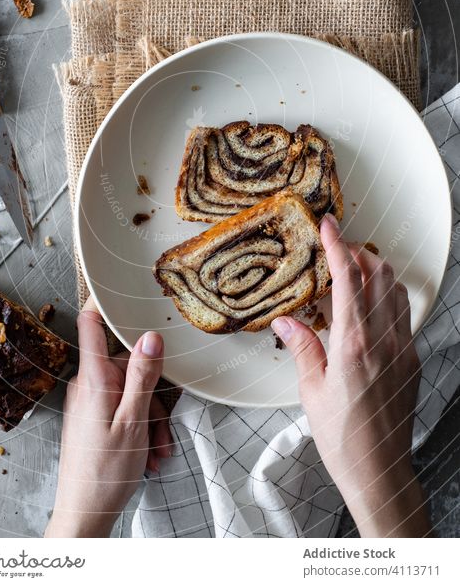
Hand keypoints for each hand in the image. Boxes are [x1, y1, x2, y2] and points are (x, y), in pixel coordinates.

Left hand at [45, 297, 172, 537]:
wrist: (83, 515)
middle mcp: (87, 385)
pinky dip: (140, 427)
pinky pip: (122, 409)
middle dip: (153, 394)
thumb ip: (141, 376)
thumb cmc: (104, 473)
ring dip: (150, 418)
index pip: (91, 324)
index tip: (121, 285)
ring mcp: (89, 402)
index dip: (104, 301)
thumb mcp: (133, 422)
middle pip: (126, 366)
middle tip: (164, 426)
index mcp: (93, 379)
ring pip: (130, 392)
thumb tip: (151, 338)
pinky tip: (148, 453)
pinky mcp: (93, 418)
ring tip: (156, 450)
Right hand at [272, 214, 430, 537]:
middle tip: (336, 247)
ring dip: (375, 272)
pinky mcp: (411, 360)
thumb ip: (302, 348)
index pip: (348, 280)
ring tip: (352, 271)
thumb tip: (285, 322)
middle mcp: (383, 341)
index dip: (337, 246)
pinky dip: (386, 296)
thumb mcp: (311, 391)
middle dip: (358, 252)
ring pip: (396, 290)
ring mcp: (402, 349)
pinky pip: (403, 314)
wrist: (379, 471)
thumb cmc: (343, 439)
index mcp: (353, 345)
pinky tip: (369, 305)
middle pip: (379, 275)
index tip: (328, 225)